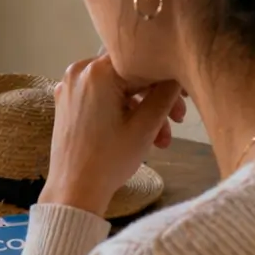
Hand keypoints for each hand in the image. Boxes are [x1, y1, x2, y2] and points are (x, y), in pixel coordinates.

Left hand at [40, 54, 185, 216]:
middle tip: (179, 122)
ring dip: (143, 111)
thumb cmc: (110, 159)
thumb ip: (166, 92)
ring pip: (119, 89)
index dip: (170, 78)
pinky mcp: (67, 103)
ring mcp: (70, 88)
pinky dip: (122, 113)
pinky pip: (102, 98)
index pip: (145, 63)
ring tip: (162, 140)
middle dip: (158, 99)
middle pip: (131, 76)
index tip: (188, 99)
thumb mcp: (146, 125)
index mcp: (97, 71)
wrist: (74, 191)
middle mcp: (79, 71)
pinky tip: (140, 136)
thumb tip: (177, 74)